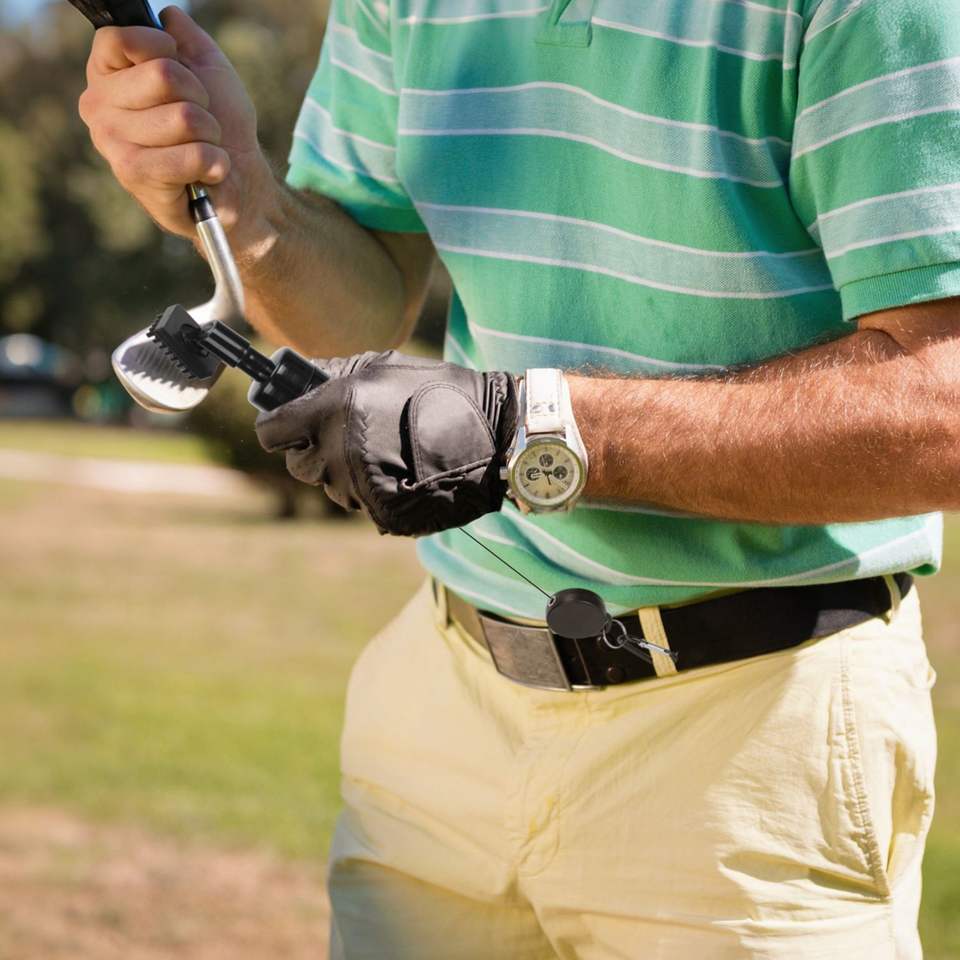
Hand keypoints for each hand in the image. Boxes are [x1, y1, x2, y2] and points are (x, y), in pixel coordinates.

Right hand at [78, 7, 271, 241]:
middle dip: (200, 99)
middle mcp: (99, 106)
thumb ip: (184, 35)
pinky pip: (191, 154)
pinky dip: (213, 162)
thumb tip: (167, 15)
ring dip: (209, 134)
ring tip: (203, 147)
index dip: (165, 50)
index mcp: (108, 75)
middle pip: (163, 75)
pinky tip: (207, 172)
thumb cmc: (222, 126)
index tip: (182, 72)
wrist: (240, 181)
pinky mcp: (134, 175)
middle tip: (200, 122)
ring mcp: (112, 142)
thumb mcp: (207, 68)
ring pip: (183, 117)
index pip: (122, 39)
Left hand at [255, 352, 519, 535]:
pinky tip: (398, 471)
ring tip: (381, 452)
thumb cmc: (437, 391)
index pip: (272, 430)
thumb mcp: (382, 365)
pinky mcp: (378, 511)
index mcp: (332, 408)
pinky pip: (358, 503)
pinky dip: (370, 491)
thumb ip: (334, 373)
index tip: (288, 424)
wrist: (490, 433)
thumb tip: (296, 378)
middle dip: (313, 452)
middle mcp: (337, 449)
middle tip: (343, 438)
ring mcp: (357, 484)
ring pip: (328, 486)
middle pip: (297, 465)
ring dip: (343, 472)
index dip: (278, 426)